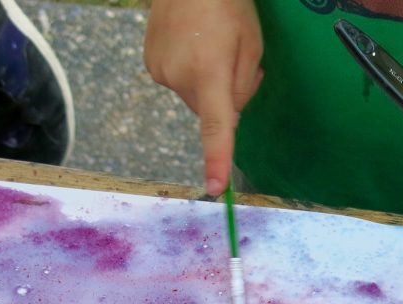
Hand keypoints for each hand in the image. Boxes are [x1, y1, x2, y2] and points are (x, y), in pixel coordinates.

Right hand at [144, 0, 262, 195]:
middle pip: (210, 110)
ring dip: (206, 82)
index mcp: (210, 73)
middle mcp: (180, 78)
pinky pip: (179, 83)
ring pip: (194, 98)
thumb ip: (244, 86)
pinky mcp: (151, 65)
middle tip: (231, 58)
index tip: (214, 187)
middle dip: (224, 95)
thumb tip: (232, 115)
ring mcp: (161, 72)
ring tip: (208, 44)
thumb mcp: (251, 44)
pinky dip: (189, 72)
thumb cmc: (227, 5)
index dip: (217, 158)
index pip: (216, 126)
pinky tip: (191, 44)